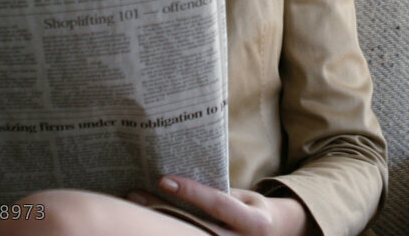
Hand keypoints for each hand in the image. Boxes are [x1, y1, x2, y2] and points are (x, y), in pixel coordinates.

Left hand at [128, 176, 314, 235]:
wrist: (273, 235)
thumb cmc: (253, 210)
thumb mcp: (243, 199)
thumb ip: (218, 194)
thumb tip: (179, 181)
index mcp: (254, 223)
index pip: (218, 205)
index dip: (191, 192)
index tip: (163, 179)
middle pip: (195, 226)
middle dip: (164, 210)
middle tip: (136, 194)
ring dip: (158, 223)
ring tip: (135, 207)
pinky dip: (167, 230)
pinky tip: (149, 221)